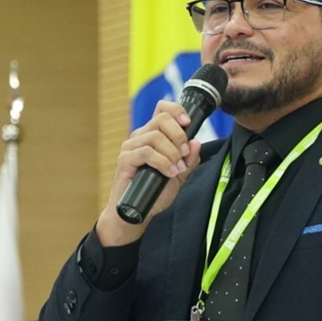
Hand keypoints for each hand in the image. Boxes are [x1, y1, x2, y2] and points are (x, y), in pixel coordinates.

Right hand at [96, 101, 202, 245]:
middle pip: (162, 119)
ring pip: (155, 136)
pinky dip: (162, 162)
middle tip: (184, 154)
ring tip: (177, 169)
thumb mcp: (180, 175)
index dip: (176, 110)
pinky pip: (146, 152)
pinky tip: (169, 173)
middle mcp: (141, 136)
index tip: (188, 123)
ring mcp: (131, 147)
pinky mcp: (125, 159)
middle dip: (179, 136)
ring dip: (172, 153)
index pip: (162, 109)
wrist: (137, 211)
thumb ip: (189, 160)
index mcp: (153, 135)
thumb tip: (196, 143)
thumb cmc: (155, 191)